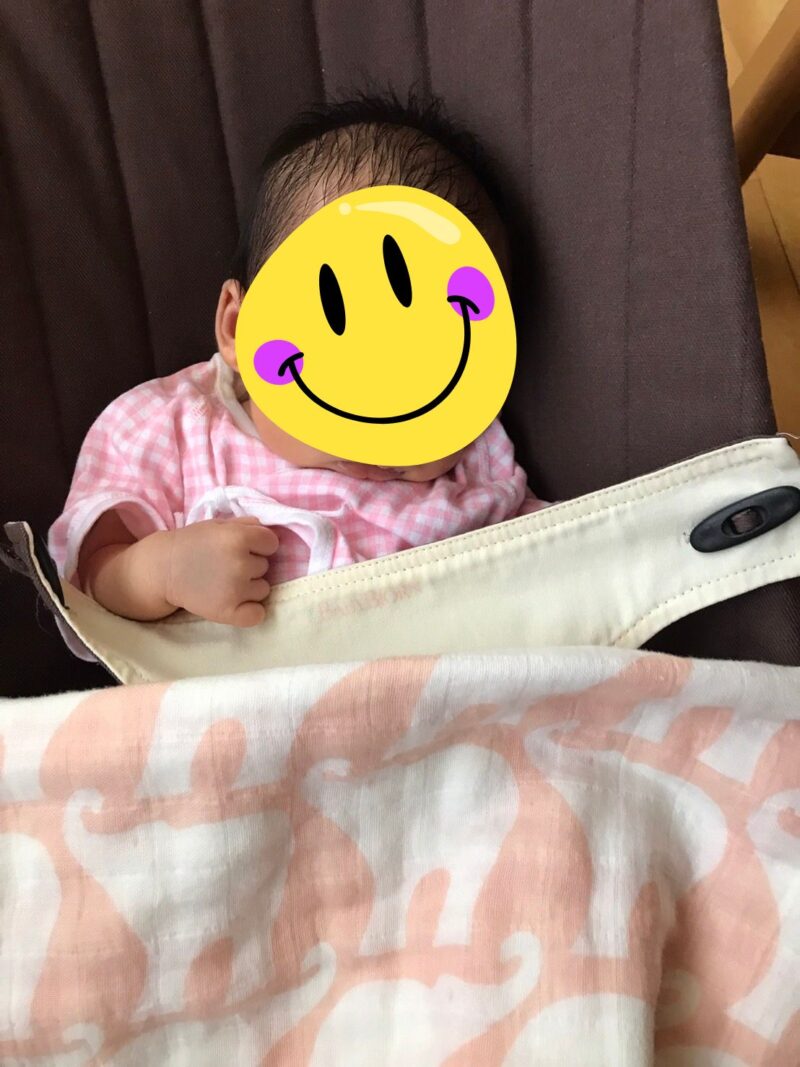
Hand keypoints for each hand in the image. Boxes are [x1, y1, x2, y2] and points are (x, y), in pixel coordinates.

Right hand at [162, 516, 278, 626]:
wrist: (162, 569)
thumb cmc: (192, 543)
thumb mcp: (218, 526)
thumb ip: (245, 525)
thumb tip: (268, 531)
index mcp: (238, 538)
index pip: (271, 543)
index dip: (260, 545)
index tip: (244, 549)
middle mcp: (240, 563)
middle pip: (265, 567)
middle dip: (250, 565)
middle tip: (226, 565)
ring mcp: (235, 589)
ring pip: (263, 589)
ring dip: (250, 587)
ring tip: (226, 582)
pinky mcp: (227, 611)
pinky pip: (257, 615)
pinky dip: (250, 611)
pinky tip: (237, 604)